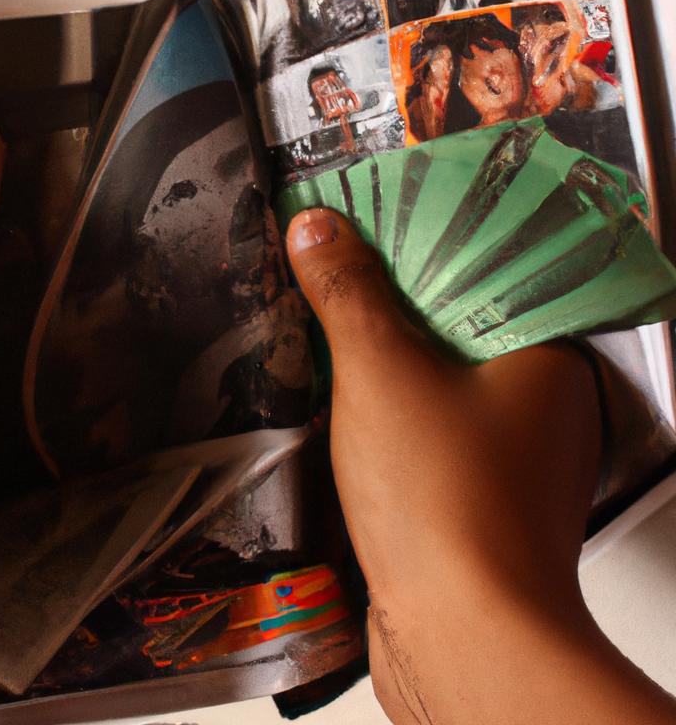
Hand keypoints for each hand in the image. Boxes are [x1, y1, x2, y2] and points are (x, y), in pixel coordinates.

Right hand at [286, 207, 675, 724]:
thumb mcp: (380, 370)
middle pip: (455, 324)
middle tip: (331, 266)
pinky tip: (340, 401)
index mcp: (546, 359)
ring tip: (324, 323)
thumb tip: (316, 227)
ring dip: (382, 359)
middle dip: (388, 300)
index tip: (364, 222)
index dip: (419, 241)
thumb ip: (347, 292)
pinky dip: (386, 411)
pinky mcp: (474, 499)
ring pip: (436, 381)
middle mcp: (539, 406)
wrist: (461, 639)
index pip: (483, 270)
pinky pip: (426, 430)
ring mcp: (510, 458)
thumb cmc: (444, 502)